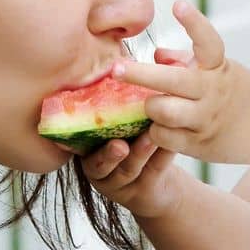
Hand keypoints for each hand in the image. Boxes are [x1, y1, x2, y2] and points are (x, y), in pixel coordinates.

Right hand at [78, 47, 190, 218]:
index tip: (89, 119)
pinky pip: (152, 173)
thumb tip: (129, 56)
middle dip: (108, 154)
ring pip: (127, 170)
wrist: (154, 180)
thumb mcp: (121, 121)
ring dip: (139, 154)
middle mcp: (96, 169)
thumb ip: (119, 97)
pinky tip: (171, 145)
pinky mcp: (142, 194)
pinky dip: (161, 158)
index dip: (78, 132)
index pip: (78, 141)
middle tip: (119, 144)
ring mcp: (118, 184)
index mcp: (86, 148)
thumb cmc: (134, 139)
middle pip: (98, 164)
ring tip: (150, 139)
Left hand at [113, 0, 249, 165]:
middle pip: (171, 80)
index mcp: (218, 67)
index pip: (208, 42)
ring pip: (163, 111)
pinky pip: (163, 136)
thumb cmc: (234, 92)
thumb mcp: (218, 70)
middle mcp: (213, 91)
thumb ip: (186, 59)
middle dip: (140, 74)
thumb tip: (157, 54)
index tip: (178, 5)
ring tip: (149, 104)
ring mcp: (207, 118)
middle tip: (117, 69)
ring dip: (150, 106)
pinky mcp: (200, 144)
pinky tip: (158, 126)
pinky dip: (155, 130)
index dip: (194, 23)